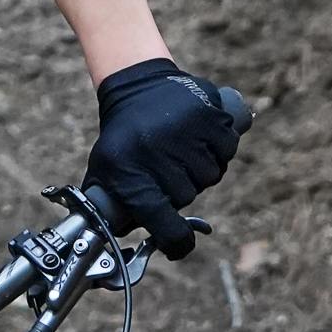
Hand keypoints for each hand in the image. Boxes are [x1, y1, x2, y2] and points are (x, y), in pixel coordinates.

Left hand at [85, 58, 238, 258]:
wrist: (137, 85)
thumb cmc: (122, 138)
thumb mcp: (105, 171)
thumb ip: (112, 208)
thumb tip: (121, 240)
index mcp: (130, 173)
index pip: (162, 222)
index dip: (175, 241)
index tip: (178, 245)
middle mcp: (158, 155)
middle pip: (188, 197)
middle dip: (180, 188)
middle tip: (164, 167)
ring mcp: (186, 134)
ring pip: (210, 175)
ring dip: (199, 168)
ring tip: (178, 149)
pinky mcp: (210, 116)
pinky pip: (227, 150)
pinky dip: (218, 148)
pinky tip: (197, 137)